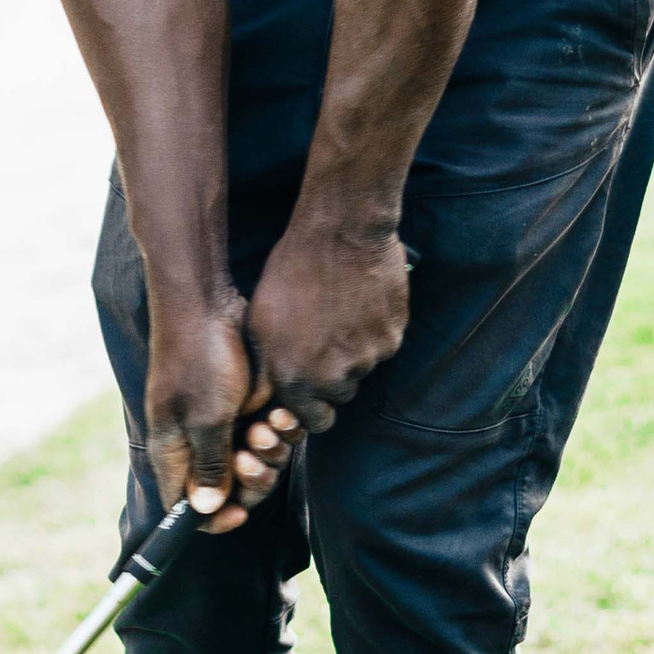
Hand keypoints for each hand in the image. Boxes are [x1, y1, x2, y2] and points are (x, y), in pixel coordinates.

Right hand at [144, 293, 296, 531]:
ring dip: (268, 450)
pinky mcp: (236, 403)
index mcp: (171, 451)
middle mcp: (190, 441)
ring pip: (249, 460)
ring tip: (271, 423)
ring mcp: (214, 421)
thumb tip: (205, 510)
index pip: (184, 508)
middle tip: (259, 452)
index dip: (214, 518)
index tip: (240, 512)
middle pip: (225, 487)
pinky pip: (260, 432)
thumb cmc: (200, 358)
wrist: (206, 301)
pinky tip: (281, 412)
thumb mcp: (207, 418)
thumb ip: (209, 466)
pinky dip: (274, 428)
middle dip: (251, 478)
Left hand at [244, 207, 410, 431]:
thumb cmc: (292, 272)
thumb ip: (268, 366)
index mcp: (296, 377)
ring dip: (353, 351)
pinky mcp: (393, 337)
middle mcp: (335, 376)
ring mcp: (368, 358)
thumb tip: (272, 393)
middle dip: (333, 378)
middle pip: (341, 396)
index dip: (312, 406)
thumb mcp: (260, 320)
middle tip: (324, 341)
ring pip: (363, 369)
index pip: (314, 421)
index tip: (310, 386)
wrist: (341, 232)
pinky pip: (383, 346)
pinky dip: (373, 331)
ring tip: (339, 312)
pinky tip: (359, 303)